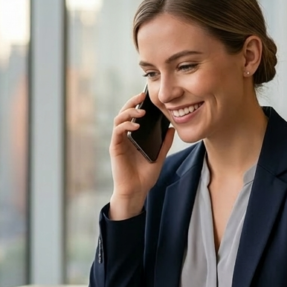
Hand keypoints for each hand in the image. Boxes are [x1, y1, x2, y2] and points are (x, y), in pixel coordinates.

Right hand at [108, 91, 174, 219]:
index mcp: (134, 136)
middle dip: (132, 102)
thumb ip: (164, 143)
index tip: (148, 96)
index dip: (138, 103)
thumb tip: (172, 128)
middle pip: (124, 112)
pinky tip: (135, 125)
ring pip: (119, 119)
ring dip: (129, 112)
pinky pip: (117, 132)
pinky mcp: (115, 148)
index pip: (134, 115)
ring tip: (141, 111)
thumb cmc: (145, 176)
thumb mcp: (159, 157)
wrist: (136, 192)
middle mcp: (125, 136)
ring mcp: (119, 141)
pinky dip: (125, 125)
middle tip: (142, 95)